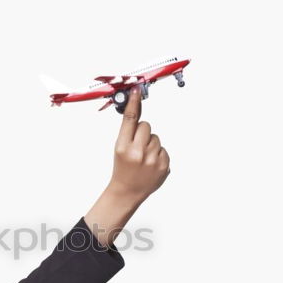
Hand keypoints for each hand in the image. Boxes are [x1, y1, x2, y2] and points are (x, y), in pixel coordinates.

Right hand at [109, 86, 169, 200]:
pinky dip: (158, 155)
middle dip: (142, 133)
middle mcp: (137, 153)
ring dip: (151, 144)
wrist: (127, 192)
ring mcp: (152, 160)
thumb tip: (135, 108)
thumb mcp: (119, 149)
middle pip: (146, 126)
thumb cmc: (122, 169)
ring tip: (143, 158)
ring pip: (156, 137)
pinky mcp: (163, 166)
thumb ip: (128, 131)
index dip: (133, 103)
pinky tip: (150, 164)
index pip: (130, 119)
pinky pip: (163, 149)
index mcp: (122, 147)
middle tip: (136, 146)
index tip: (136, 90)